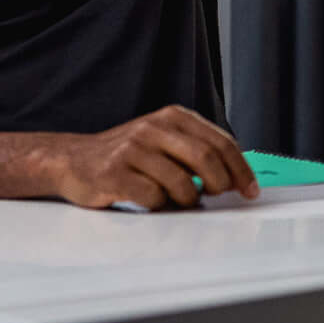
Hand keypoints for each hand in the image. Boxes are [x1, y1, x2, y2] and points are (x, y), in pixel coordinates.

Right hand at [38, 106, 259, 209]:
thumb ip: (196, 152)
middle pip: (206, 158)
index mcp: (172, 117)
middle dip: (222, 184)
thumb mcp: (164, 141)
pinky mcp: (115, 173)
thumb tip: (237, 177)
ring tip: (177, 200)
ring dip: (187, 199)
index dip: (241, 169)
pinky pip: (154, 197)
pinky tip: (150, 200)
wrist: (73, 160)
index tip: (251, 190)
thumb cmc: (127, 156)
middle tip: (220, 196)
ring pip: (182, 183)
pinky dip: (159, 205)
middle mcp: (153, 128)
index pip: (220, 142)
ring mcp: (132, 149)